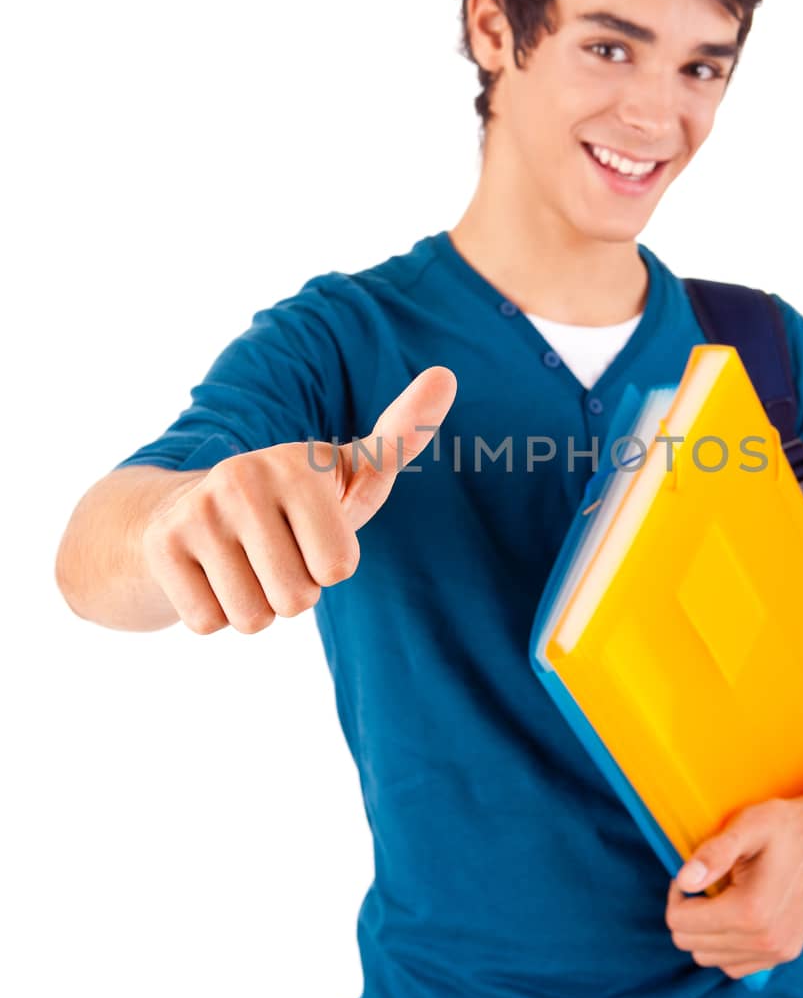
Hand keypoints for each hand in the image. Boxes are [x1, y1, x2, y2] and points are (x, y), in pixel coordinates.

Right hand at [141, 365, 456, 633]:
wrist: (173, 514)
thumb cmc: (287, 504)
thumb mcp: (345, 474)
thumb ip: (399, 438)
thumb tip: (446, 374)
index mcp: (301, 462)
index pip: (339, 568)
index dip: (330, 566)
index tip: (309, 531)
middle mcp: (246, 476)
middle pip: (298, 599)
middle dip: (291, 593)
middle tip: (271, 554)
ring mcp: (200, 509)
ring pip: (253, 618)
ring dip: (251, 607)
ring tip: (239, 564)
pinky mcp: (162, 545)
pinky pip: (208, 623)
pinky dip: (210, 614)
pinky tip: (204, 574)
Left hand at [664, 795, 802, 979]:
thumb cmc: (784, 826)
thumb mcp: (747, 826)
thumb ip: (713, 854)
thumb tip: (684, 880)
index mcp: (751, 911)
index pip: (680, 922)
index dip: (677, 895)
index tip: (692, 872)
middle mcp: (765, 941)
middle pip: (691, 944)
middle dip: (687, 913)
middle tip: (704, 882)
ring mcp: (777, 952)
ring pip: (709, 958)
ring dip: (703, 931)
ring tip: (719, 898)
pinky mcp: (784, 954)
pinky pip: (734, 967)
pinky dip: (723, 947)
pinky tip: (732, 917)